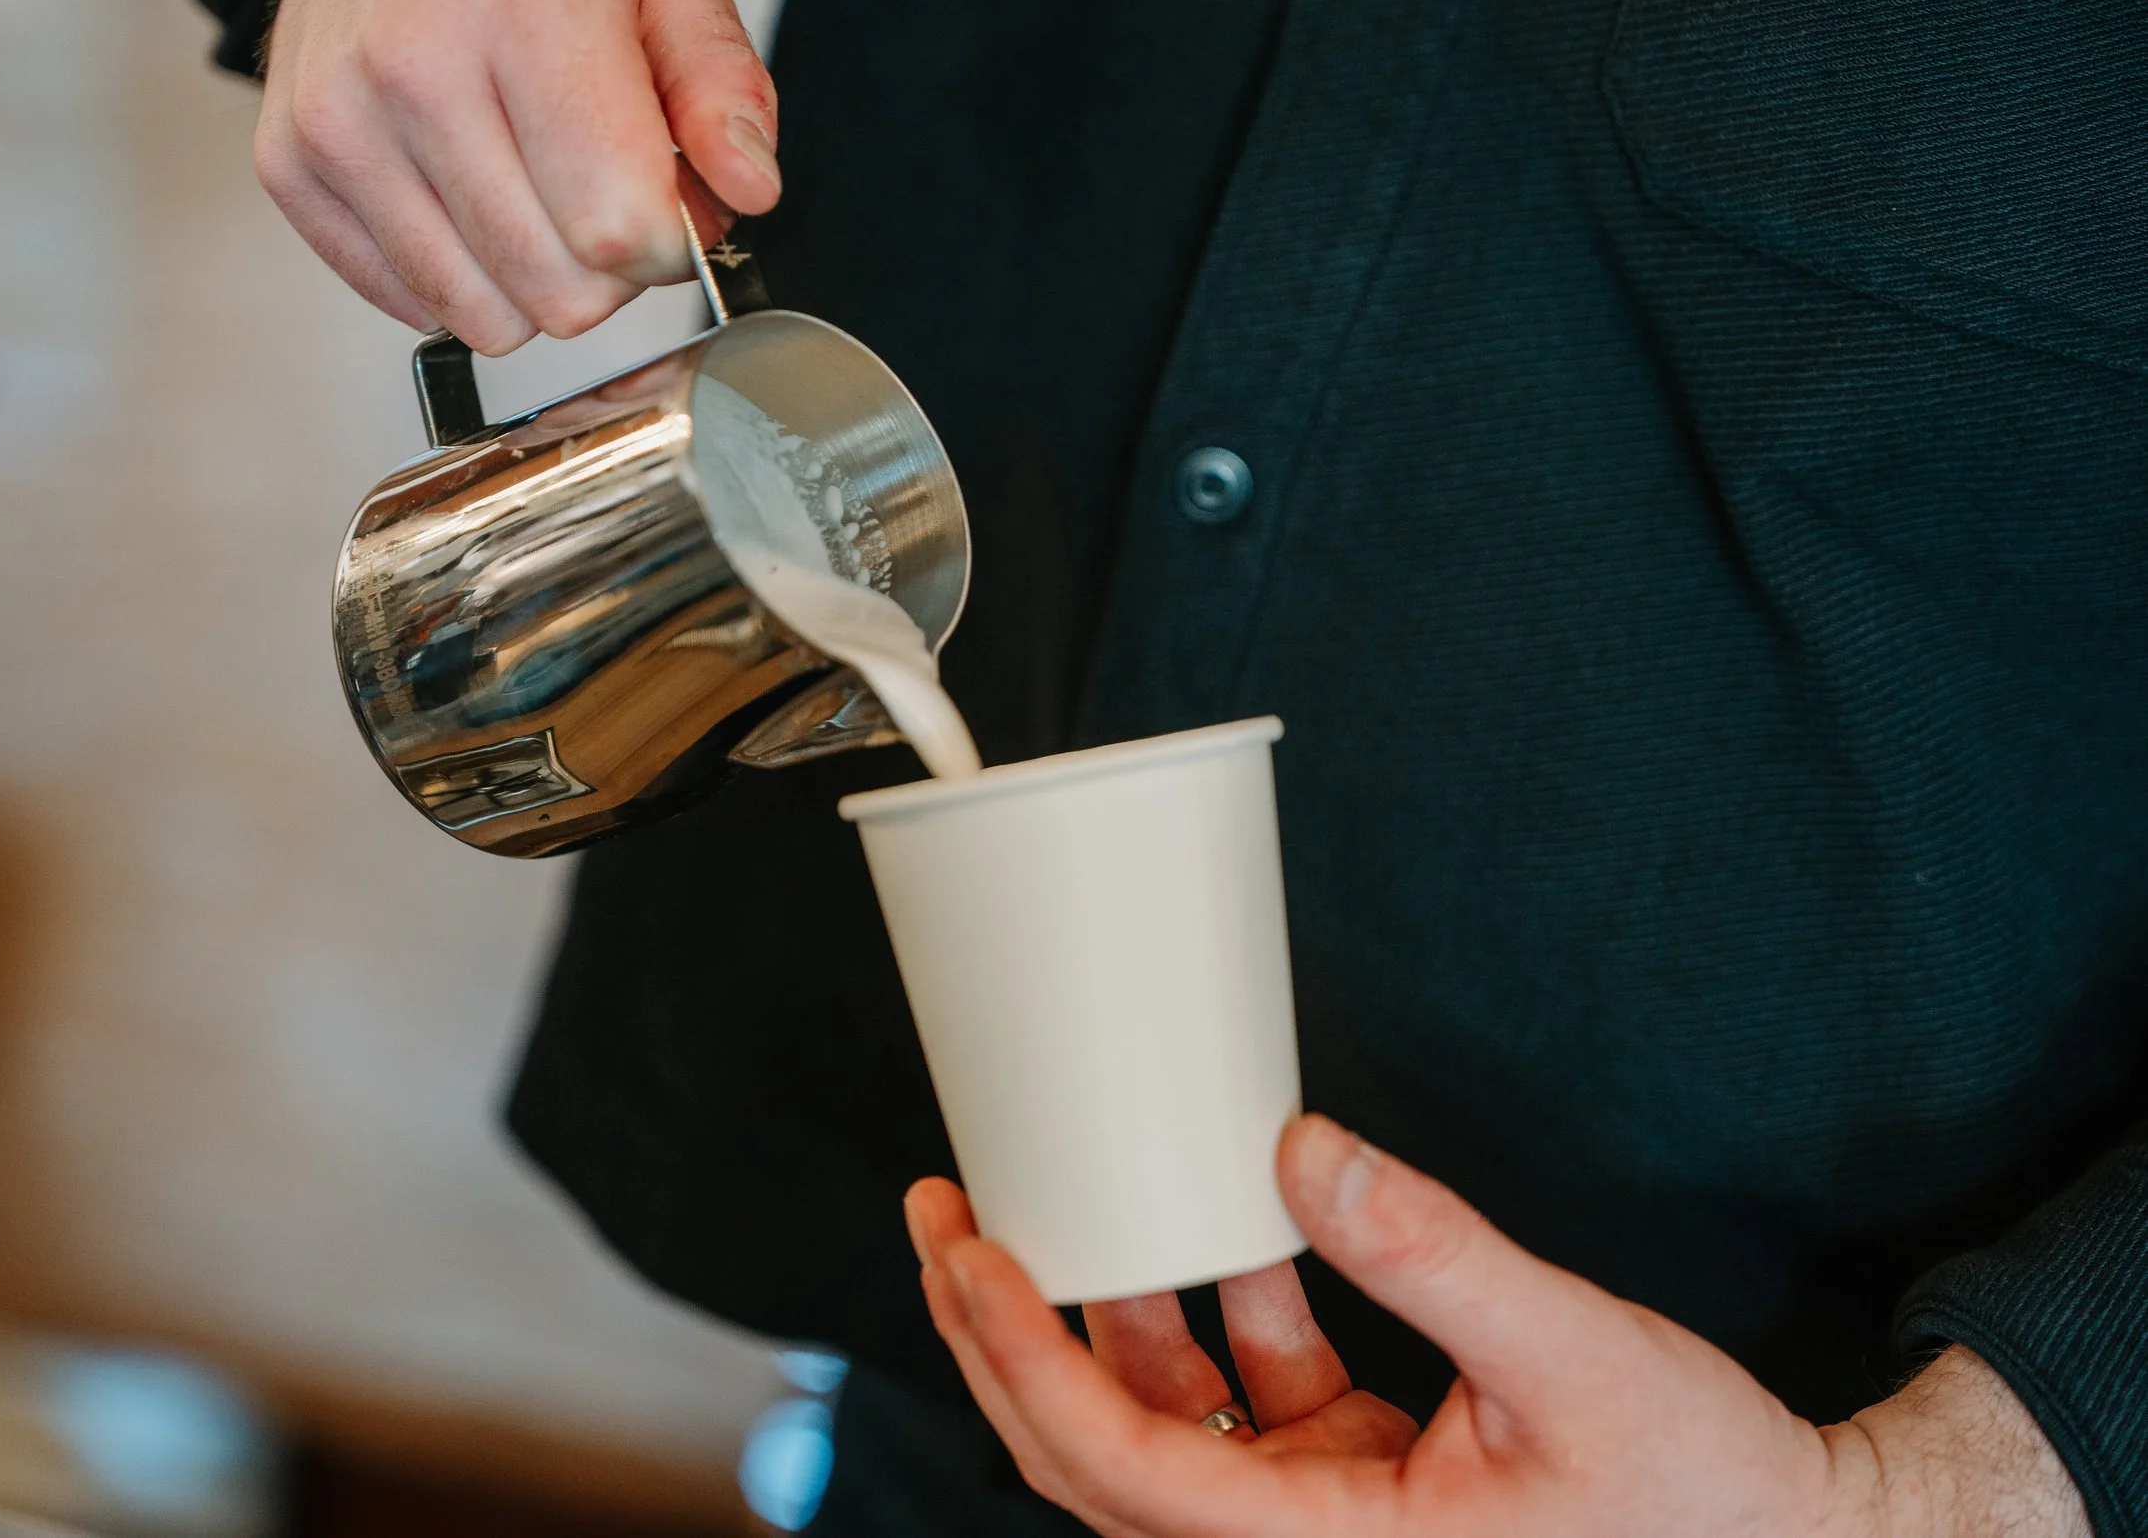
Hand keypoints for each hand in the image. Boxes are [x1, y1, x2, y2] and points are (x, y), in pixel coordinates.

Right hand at [254, 0, 781, 353]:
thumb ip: (722, 86)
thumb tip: (747, 193)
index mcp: (525, 5)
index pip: (615, 227)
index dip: (666, 244)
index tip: (664, 203)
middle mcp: (414, 66)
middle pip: (554, 291)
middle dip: (604, 271)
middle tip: (597, 189)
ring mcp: (338, 121)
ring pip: (481, 317)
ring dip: (529, 279)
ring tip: (529, 184)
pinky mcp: (290, 164)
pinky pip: (409, 302)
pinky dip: (455, 272)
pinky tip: (463, 188)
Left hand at [905, 1115, 2086, 1537]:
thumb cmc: (1701, 1491)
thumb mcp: (1569, 1357)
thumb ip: (1433, 1253)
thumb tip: (1298, 1149)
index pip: (1125, 1471)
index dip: (1025, 1361)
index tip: (968, 1255)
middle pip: (1098, 1460)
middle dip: (1007, 1339)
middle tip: (946, 1220)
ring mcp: (1326, 1522)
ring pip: (1160, 1429)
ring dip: (1097, 1324)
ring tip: (1042, 1208)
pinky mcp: (1358, 1486)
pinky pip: (1246, 1406)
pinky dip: (1214, 1320)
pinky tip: (1212, 1233)